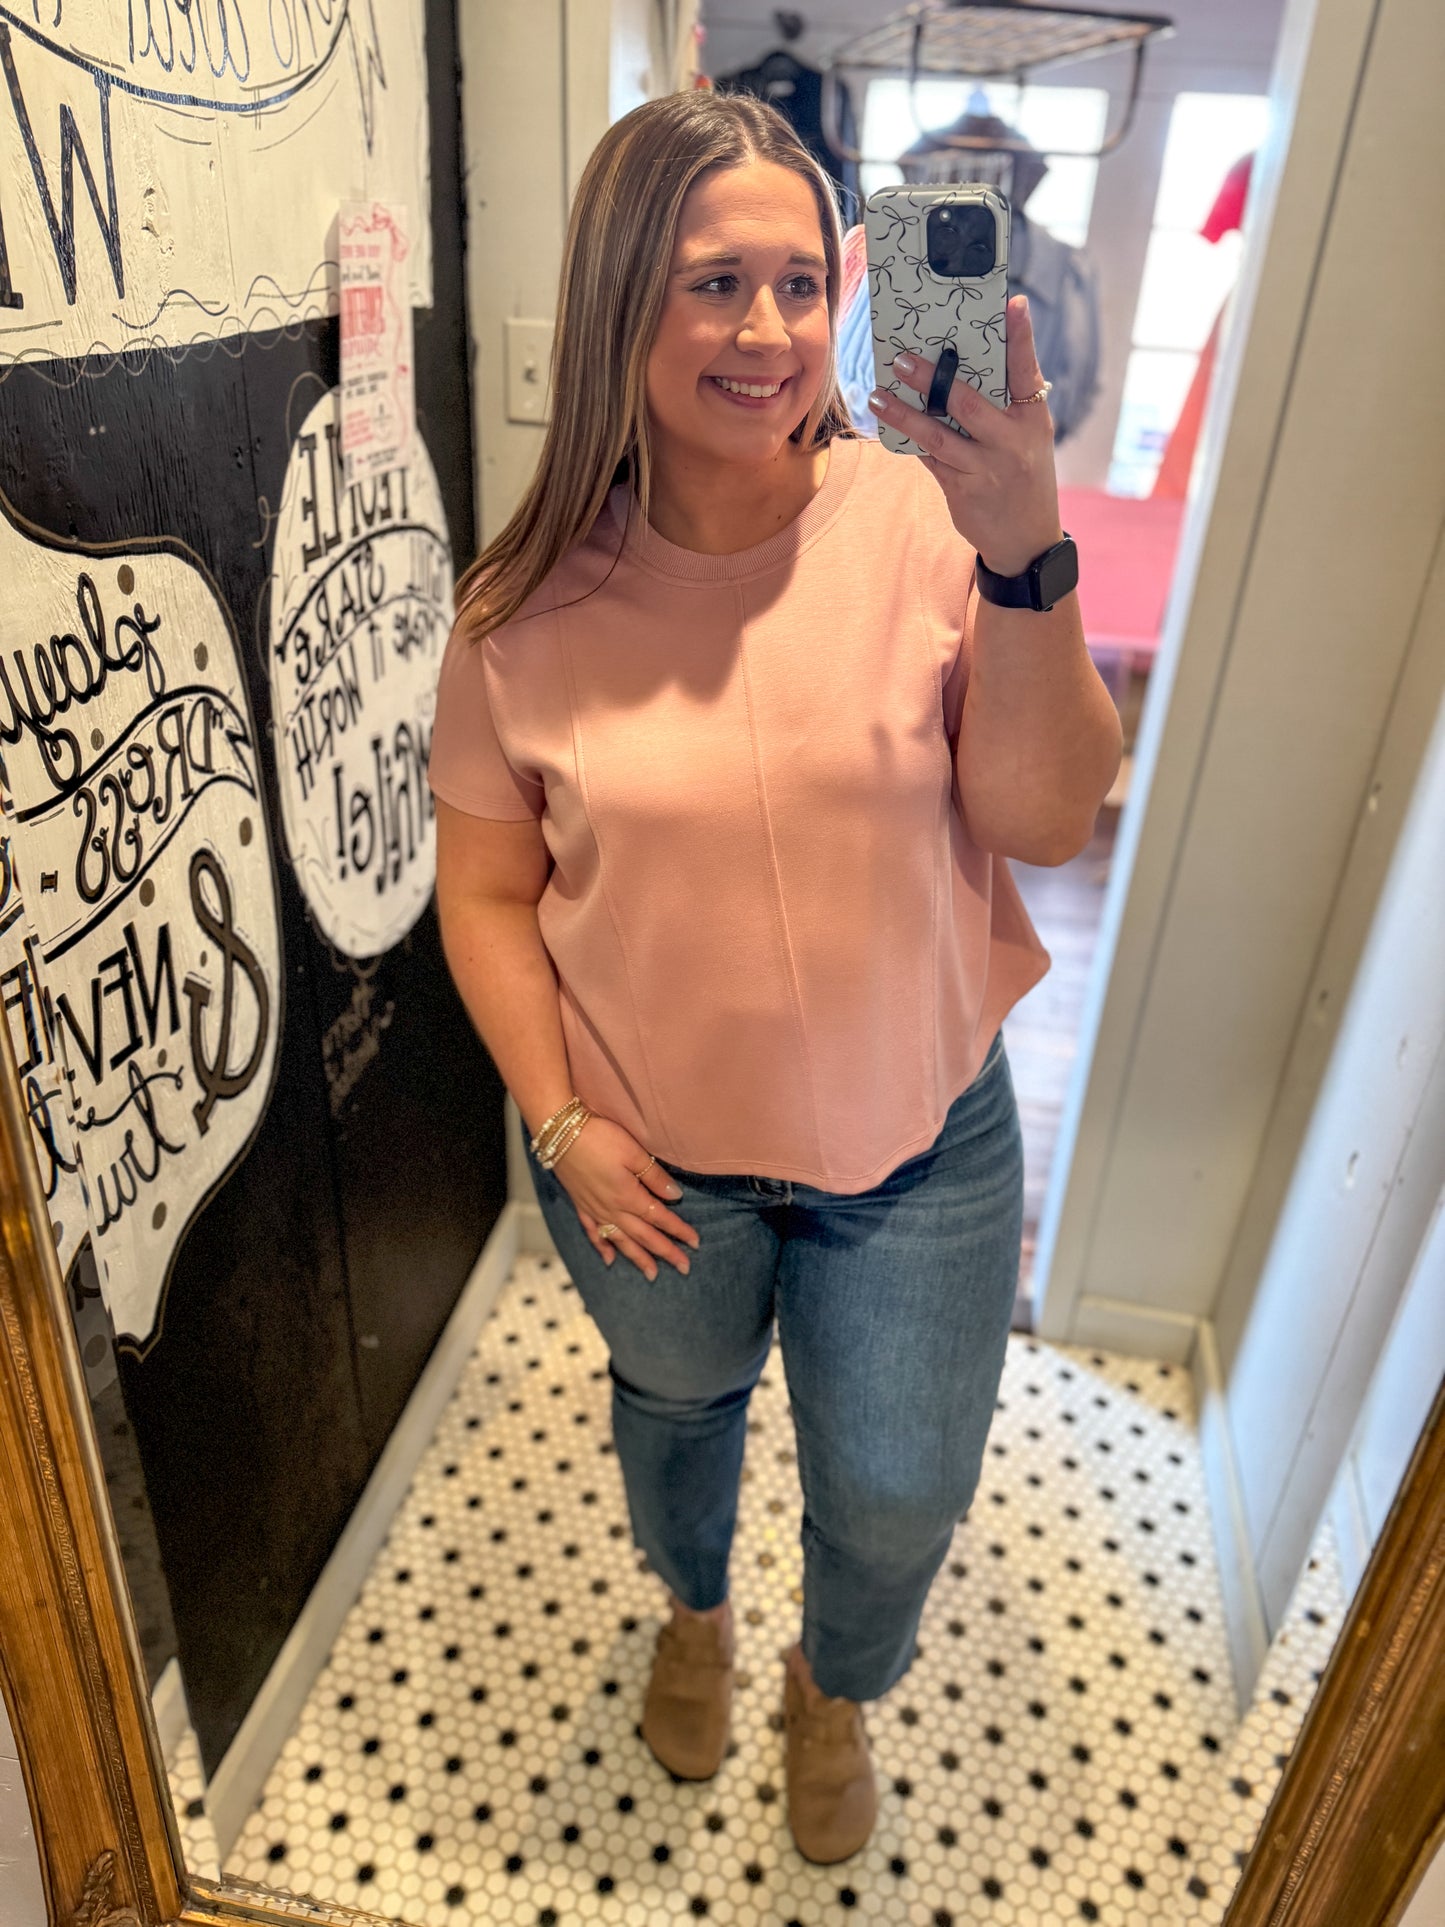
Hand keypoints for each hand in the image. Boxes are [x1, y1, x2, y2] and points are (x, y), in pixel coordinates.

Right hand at [552, 1113, 700, 1279]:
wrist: (559, 1133)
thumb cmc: (600, 1137)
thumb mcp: (634, 1152)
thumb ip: (655, 1177)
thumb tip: (676, 1196)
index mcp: (629, 1196)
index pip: (660, 1219)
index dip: (679, 1231)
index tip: (696, 1243)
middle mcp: (613, 1210)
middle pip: (644, 1236)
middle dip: (665, 1252)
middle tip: (684, 1268)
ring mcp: (595, 1210)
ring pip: (621, 1241)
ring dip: (638, 1258)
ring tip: (653, 1274)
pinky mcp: (581, 1205)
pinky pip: (593, 1233)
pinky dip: (602, 1248)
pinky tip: (609, 1260)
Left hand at [870, 294, 1064, 577]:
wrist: (1027, 540)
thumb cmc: (1023, 474)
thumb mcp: (1029, 437)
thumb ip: (1007, 403)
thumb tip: (964, 365)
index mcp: (1033, 420)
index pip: (1028, 373)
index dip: (1022, 338)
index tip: (1014, 305)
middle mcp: (1011, 442)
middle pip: (967, 402)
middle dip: (933, 379)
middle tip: (903, 359)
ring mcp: (985, 469)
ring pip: (937, 436)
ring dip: (905, 413)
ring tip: (879, 396)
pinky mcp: (962, 490)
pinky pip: (929, 459)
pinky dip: (908, 439)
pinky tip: (888, 422)